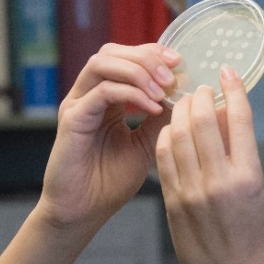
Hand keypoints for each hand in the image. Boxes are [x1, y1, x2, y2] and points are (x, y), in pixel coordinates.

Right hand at [38, 43, 178, 229]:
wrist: (84, 211)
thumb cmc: (111, 182)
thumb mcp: (148, 144)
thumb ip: (163, 119)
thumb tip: (192, 98)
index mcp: (106, 98)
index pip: (126, 58)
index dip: (153, 54)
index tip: (180, 62)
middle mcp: (88, 95)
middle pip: (112, 52)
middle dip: (146, 57)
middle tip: (173, 74)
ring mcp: (78, 104)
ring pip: (103, 63)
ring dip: (138, 71)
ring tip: (163, 90)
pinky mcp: (72, 119)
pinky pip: (101, 93)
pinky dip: (130, 94)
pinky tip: (152, 107)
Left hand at [155, 68, 263, 263]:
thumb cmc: (250, 236)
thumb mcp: (256, 191)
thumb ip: (240, 155)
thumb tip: (225, 118)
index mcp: (249, 176)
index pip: (238, 119)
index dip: (232, 89)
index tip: (227, 72)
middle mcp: (220, 181)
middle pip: (201, 121)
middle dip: (199, 96)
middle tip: (200, 88)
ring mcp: (192, 191)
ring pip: (177, 134)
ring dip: (179, 113)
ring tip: (184, 106)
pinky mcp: (173, 200)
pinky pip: (163, 157)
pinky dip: (166, 137)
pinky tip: (170, 132)